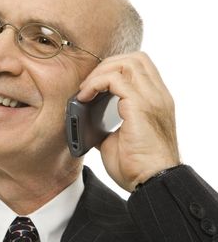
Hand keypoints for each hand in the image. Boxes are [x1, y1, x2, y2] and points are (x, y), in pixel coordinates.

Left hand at [77, 52, 179, 191]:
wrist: (150, 184)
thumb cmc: (136, 165)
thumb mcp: (118, 136)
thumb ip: (107, 120)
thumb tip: (86, 115)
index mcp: (155, 100)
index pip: (140, 66)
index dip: (115, 67)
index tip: (95, 82)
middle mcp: (157, 95)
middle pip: (134, 58)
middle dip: (106, 65)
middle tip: (89, 83)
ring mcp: (152, 99)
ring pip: (126, 63)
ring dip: (100, 72)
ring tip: (86, 89)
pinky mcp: (141, 106)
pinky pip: (115, 80)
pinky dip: (96, 83)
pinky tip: (85, 96)